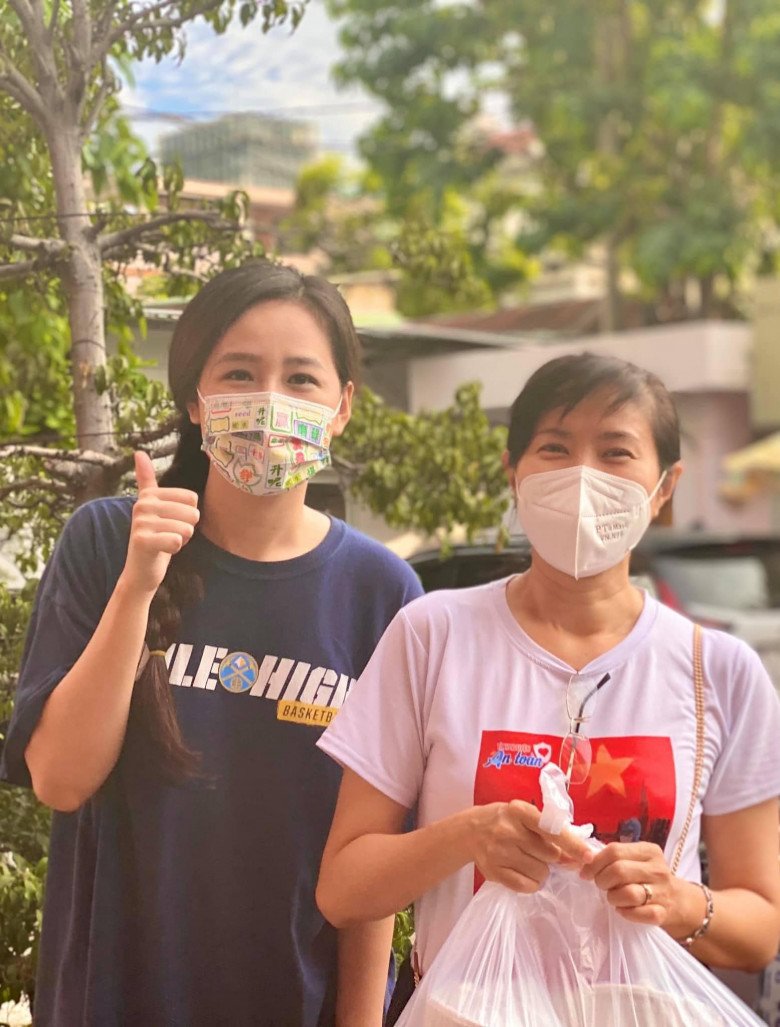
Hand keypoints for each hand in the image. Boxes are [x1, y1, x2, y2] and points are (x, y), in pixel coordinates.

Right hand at [120, 451, 199, 596]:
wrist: (141, 571)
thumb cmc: (156, 538)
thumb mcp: (154, 507)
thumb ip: (146, 481)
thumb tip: (138, 452)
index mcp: (150, 495)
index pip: (192, 498)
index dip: (189, 515)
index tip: (171, 522)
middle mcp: (143, 505)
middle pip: (192, 513)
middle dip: (187, 529)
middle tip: (168, 536)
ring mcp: (140, 522)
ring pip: (187, 528)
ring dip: (181, 540)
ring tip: (165, 543)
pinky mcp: (142, 540)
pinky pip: (176, 540)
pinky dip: (175, 549)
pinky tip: (162, 551)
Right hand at [469, 800, 593, 893]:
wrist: (470, 831)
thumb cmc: (505, 820)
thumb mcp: (525, 815)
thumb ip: (549, 831)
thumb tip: (578, 855)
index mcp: (519, 811)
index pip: (552, 830)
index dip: (572, 844)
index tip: (589, 856)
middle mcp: (508, 830)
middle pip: (550, 855)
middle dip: (553, 857)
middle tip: (542, 852)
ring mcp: (500, 852)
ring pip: (540, 873)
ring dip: (543, 871)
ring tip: (530, 861)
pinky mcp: (494, 871)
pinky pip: (526, 886)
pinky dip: (532, 883)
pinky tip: (524, 872)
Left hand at [579, 842, 677, 925]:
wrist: (678, 900)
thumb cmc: (646, 877)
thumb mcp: (635, 859)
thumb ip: (612, 857)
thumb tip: (585, 859)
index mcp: (649, 851)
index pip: (615, 851)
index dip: (595, 862)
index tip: (586, 872)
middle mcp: (657, 869)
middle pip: (619, 871)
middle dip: (602, 880)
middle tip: (601, 885)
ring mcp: (662, 892)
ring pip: (628, 893)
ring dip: (613, 897)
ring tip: (613, 897)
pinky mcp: (662, 913)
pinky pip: (638, 914)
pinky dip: (626, 913)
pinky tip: (624, 910)